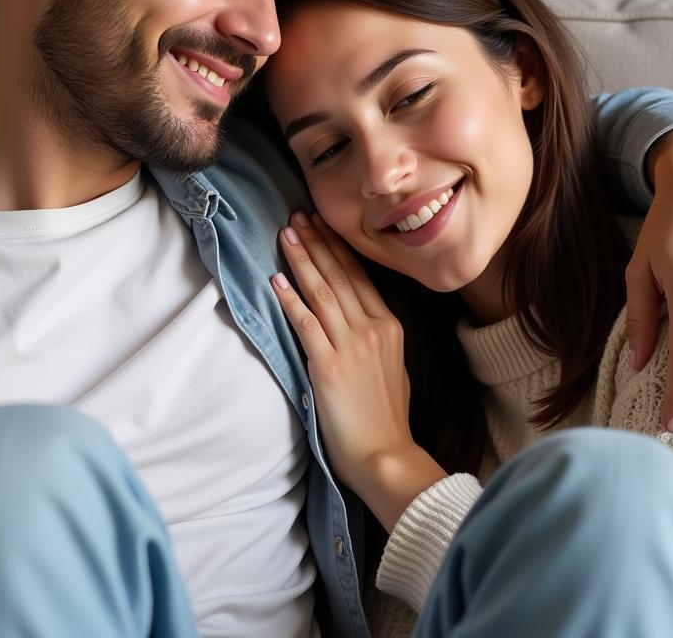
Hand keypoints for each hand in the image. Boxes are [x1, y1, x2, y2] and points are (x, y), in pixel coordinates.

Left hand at [272, 211, 445, 530]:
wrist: (384, 455)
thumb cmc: (387, 417)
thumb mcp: (396, 366)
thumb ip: (379, 337)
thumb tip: (362, 317)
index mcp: (389, 326)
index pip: (360, 276)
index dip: (339, 247)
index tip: (323, 224)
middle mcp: (372, 328)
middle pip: (340, 275)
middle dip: (317, 243)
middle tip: (299, 217)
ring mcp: (351, 345)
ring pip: (322, 291)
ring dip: (301, 260)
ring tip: (287, 235)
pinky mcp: (328, 364)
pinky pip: (305, 323)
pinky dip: (290, 299)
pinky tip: (276, 280)